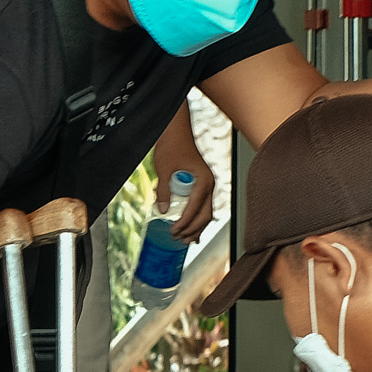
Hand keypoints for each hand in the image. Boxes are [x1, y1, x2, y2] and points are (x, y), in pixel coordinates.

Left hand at [145, 115, 212, 237]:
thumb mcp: (164, 169)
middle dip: (192, 229)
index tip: (173, 231)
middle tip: (178, 239)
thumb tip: (162, 211)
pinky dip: (197, 219)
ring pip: (206, 213)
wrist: (176, 131)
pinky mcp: (201, 185)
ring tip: (186, 240)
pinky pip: (202, 206)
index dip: (185, 222)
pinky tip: (191, 230)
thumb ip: (163, 191)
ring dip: (196, 228)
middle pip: (205, 215)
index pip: (196, 207)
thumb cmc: (172, 146)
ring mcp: (207, 185)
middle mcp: (209, 184)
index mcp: (204, 180)